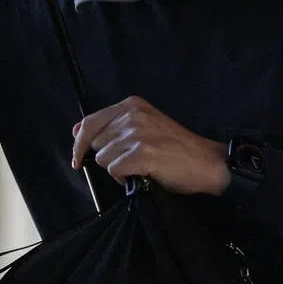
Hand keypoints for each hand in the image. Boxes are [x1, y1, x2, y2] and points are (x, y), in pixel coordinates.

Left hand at [71, 96, 229, 196]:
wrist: (206, 162)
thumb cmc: (175, 147)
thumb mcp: (143, 126)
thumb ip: (111, 126)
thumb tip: (76, 131)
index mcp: (131, 105)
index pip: (89, 123)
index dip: (79, 143)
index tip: (77, 158)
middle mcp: (132, 115)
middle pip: (96, 143)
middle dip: (107, 157)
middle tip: (130, 161)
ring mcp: (137, 133)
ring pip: (103, 159)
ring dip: (117, 168)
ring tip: (139, 167)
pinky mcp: (142, 153)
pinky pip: (114, 171)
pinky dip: (124, 178)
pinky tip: (141, 174)